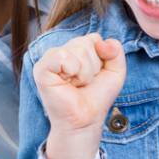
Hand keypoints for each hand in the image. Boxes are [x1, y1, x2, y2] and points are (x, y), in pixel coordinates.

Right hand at [35, 34, 125, 158]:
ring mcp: (49, 59)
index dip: (101, 59)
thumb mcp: (115, 72)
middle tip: (84, 83)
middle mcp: (61, 51)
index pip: (94, 38)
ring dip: (84, 72)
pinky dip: (72, 70)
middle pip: (86, 43)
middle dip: (92, 66)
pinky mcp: (41, 69)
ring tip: (76, 84)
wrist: (86, 120)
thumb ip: (116, 52)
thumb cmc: (96, 98)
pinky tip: (67, 83)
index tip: (94, 76)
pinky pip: (62, 56)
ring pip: (77, 49)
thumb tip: (103, 42)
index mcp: (75, 49)